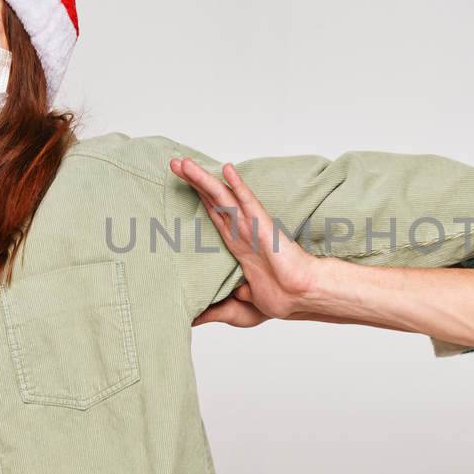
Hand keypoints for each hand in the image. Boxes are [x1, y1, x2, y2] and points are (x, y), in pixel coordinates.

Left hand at [169, 156, 321, 326]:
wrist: (299, 298)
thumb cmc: (278, 298)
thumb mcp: (241, 304)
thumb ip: (220, 304)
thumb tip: (203, 311)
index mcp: (237, 244)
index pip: (213, 213)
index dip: (198, 196)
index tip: (181, 182)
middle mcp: (241, 230)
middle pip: (212, 199)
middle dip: (193, 180)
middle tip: (175, 162)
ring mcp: (251, 227)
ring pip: (223, 197)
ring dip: (203, 179)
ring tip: (184, 163)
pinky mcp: (263, 228)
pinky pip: (248, 203)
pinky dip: (238, 186)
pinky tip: (227, 170)